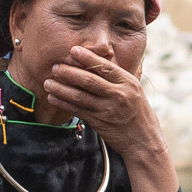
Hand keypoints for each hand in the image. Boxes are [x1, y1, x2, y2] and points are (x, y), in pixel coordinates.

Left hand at [43, 46, 178, 191]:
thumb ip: (122, 76)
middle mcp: (118, 95)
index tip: (73, 50)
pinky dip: (63, 103)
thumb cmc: (139, 113)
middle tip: (55, 67)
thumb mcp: (136, 91)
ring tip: (48, 82)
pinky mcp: (99, 122)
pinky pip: (78, 110)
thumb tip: (109, 57)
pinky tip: (52, 98)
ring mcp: (108, 110)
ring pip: (80, 96)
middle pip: (89, 80)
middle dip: (69, 72)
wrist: (144, 141)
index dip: (88, 58)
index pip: (105, 67)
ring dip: (61, 88)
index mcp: (128, 83)